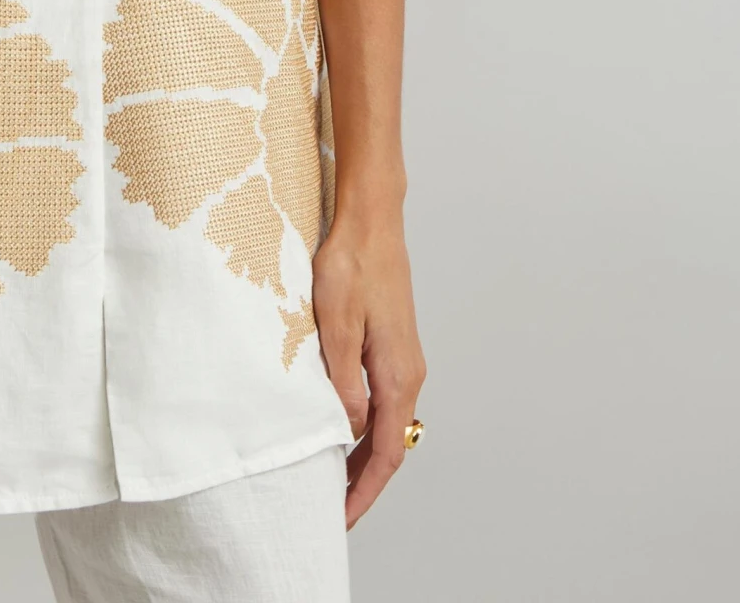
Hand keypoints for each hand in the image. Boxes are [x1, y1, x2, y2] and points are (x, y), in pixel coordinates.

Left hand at [312, 211, 426, 528]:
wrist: (371, 222)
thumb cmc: (351, 265)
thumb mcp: (336, 323)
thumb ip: (343, 379)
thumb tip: (350, 428)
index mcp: (397, 375)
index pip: (386, 451)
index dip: (363, 489)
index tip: (341, 516)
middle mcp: (408, 373)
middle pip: (390, 444)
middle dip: (362, 480)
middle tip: (330, 505)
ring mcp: (403, 359)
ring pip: (387, 423)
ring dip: (363, 453)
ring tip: (331, 474)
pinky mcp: (393, 345)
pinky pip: (383, 399)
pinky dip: (365, 424)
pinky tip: (342, 424)